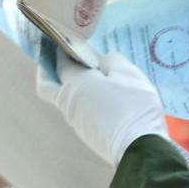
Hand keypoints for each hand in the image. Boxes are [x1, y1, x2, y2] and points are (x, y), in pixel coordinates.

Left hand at [37, 50, 167, 166]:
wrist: (140, 149)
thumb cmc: (133, 106)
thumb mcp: (128, 74)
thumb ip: (112, 61)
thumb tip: (102, 62)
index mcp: (74, 84)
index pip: (58, 62)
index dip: (61, 48)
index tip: (66, 38)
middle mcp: (68, 103)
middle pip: (47, 85)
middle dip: (49, 70)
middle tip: (60, 57)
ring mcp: (76, 122)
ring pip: (65, 99)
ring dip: (72, 85)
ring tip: (93, 74)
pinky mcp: (88, 135)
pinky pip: (80, 111)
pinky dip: (85, 99)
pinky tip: (105, 96)